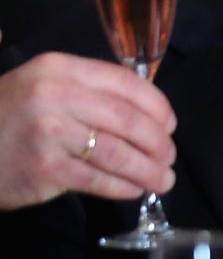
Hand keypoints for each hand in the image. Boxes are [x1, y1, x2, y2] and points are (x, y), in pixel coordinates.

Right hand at [0, 52, 176, 209]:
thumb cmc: (10, 118)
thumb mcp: (42, 87)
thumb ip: (88, 92)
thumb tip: (148, 114)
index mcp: (59, 69)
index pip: (126, 84)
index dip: (157, 106)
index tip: (170, 124)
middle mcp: (55, 95)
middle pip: (129, 120)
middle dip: (158, 142)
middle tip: (169, 157)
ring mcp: (50, 132)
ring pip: (120, 153)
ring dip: (149, 170)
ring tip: (163, 179)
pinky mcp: (47, 168)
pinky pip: (101, 179)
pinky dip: (125, 187)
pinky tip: (135, 189)